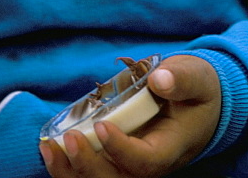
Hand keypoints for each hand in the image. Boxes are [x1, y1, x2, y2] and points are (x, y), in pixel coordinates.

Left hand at [40, 55, 220, 177]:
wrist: (200, 104)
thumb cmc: (197, 90)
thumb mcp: (198, 79)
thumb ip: (182, 79)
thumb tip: (160, 79)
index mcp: (172, 148)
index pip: (146, 162)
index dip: (122, 150)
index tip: (102, 126)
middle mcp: (149, 164)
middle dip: (89, 167)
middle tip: (70, 139)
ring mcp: (131, 165)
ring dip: (72, 172)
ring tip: (48, 148)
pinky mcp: (117, 159)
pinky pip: (93, 172)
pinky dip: (69, 167)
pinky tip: (50, 148)